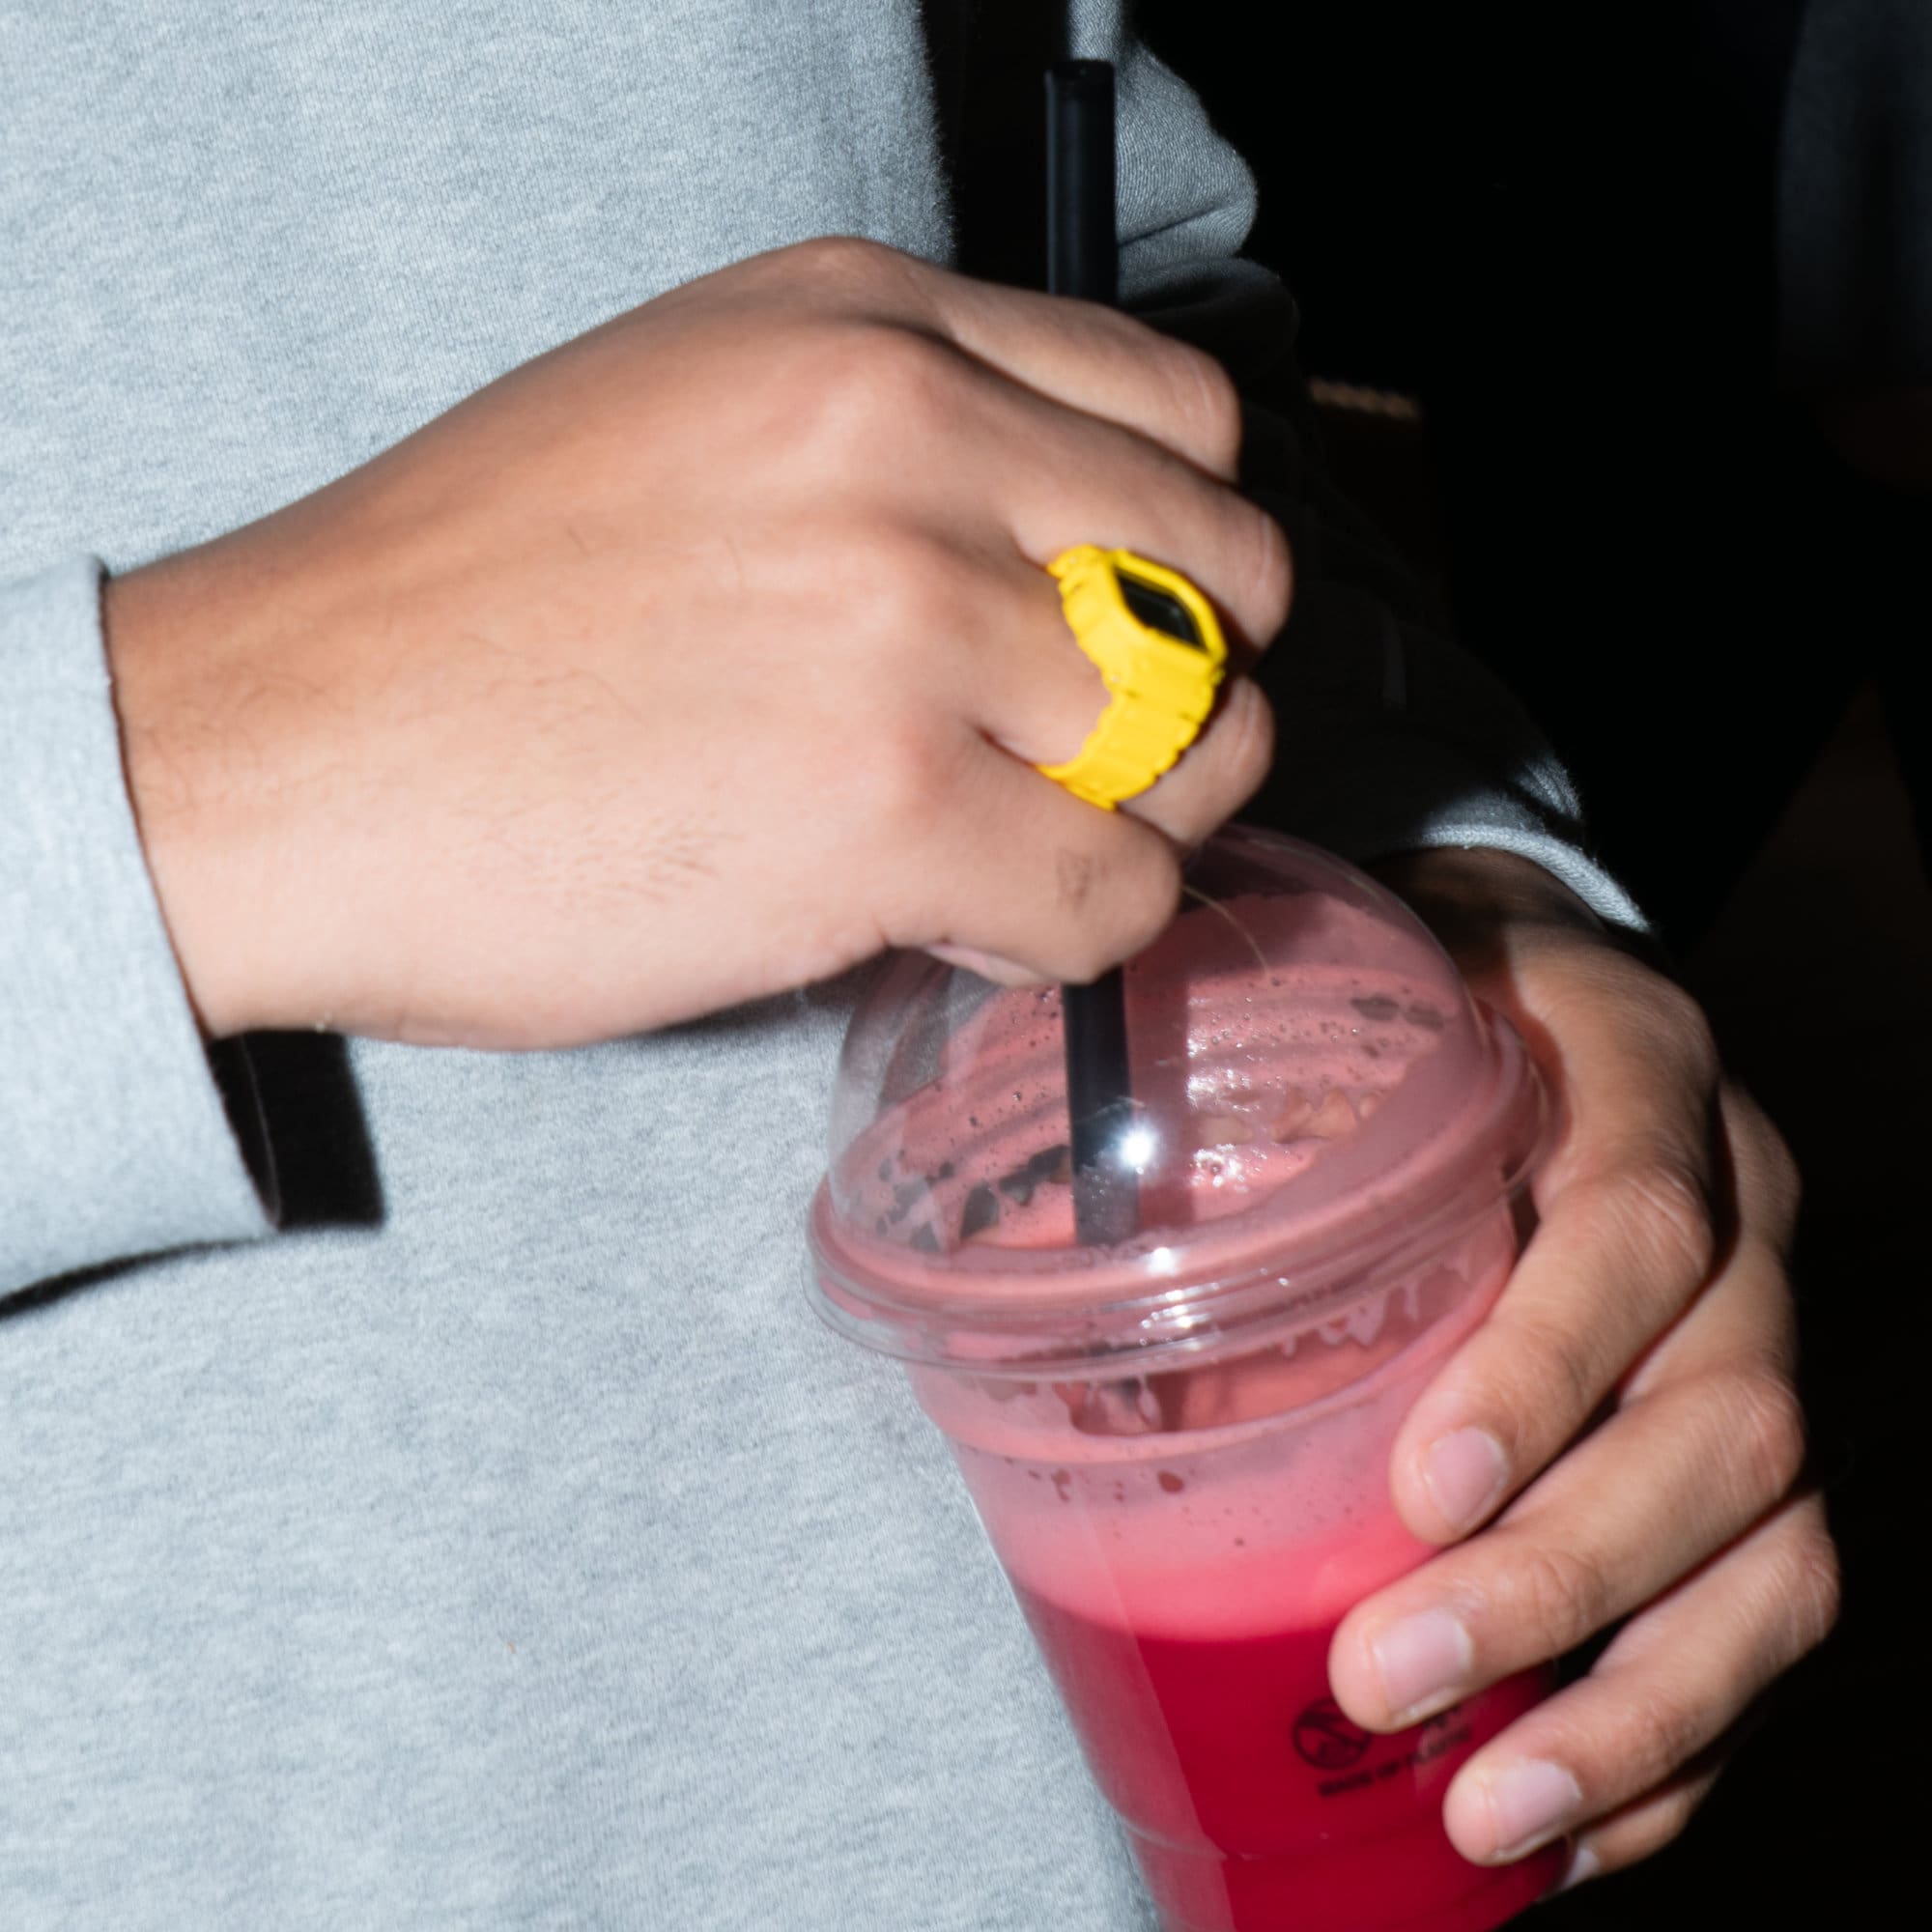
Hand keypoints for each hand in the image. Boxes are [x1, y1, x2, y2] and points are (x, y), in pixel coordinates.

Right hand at [104, 236, 1287, 1045]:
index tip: (1125, 627)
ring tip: (1015, 845)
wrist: (269, 754)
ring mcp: (908, 622)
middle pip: (1221, 575)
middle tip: (1091, 759)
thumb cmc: (458, 604)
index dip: (1181, 548)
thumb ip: (893, 448)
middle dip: (1188, 686)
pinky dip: (1080, 930)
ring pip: (1195, 744)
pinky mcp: (893, 809)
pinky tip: (969, 921)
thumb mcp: (685, 412)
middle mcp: (909, 441)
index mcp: (865, 330)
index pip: (1175, 423)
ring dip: (1137, 818)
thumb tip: (1062, 568)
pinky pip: (1117, 893)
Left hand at [1329, 848, 1838, 1887]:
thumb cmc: (1414, 999)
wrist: (1542, 976)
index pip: (1636, 1221)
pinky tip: (1568, 1820)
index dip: (1545, 1367)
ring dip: (1635, 1704)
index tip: (1418, 1490)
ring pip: (1775, 1541)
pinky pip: (1770, 1601)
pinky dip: (1678, 1731)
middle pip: (1729, 1419)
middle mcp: (1741, 1208)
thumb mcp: (1353, 984)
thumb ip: (1247, 1050)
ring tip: (1487, 1814)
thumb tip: (1032, 1166)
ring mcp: (1767, 1332)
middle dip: (1556, 1578)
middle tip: (1384, 1677)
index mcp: (1632, 1070)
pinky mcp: (1756, 1441)